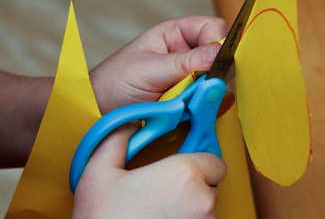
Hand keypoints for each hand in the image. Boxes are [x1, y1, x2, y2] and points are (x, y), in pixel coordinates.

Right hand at [73, 125, 226, 218]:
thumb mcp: (98, 173)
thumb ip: (117, 139)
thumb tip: (129, 125)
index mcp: (184, 175)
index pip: (215, 161)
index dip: (199, 162)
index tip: (184, 167)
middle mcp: (203, 201)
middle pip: (211, 185)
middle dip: (193, 185)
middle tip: (165, 191)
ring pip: (207, 208)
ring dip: (191, 206)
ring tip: (161, 211)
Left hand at [90, 16, 227, 112]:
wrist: (100, 113)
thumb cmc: (115, 83)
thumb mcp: (150, 69)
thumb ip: (185, 62)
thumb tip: (219, 52)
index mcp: (175, 34)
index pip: (212, 29)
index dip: (218, 42)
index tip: (214, 61)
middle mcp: (187, 54)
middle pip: (220, 55)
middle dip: (215, 71)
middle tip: (201, 85)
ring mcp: (190, 78)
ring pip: (218, 80)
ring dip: (208, 91)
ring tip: (186, 99)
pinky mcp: (191, 99)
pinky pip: (209, 100)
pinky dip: (204, 106)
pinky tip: (189, 109)